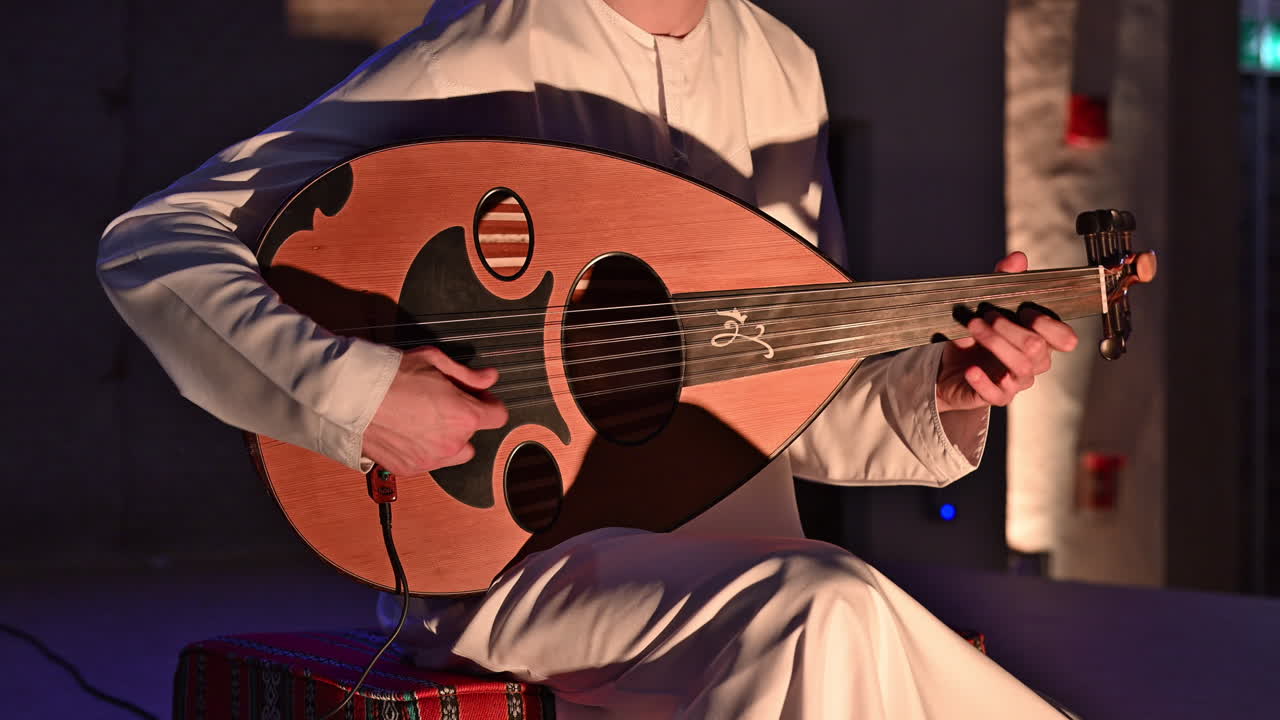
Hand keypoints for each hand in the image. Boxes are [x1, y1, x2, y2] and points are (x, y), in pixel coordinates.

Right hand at [362, 346, 508, 474]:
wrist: (352, 397)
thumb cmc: (390, 376)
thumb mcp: (434, 361)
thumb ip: (467, 374)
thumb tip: (489, 378)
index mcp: (464, 416)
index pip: (498, 417)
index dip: (489, 403)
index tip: (477, 397)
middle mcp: (452, 443)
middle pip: (473, 435)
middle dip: (463, 420)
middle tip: (442, 403)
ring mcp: (431, 460)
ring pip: (453, 453)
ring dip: (447, 439)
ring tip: (424, 419)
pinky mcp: (410, 469)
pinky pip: (429, 462)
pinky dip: (424, 450)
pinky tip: (408, 431)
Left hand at [936, 252, 1078, 413]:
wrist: (948, 367)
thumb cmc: (977, 335)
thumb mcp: (988, 304)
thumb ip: (1004, 280)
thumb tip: (1017, 258)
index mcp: (1040, 339)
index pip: (1065, 338)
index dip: (1048, 324)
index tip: (1024, 310)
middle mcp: (1034, 362)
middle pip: (1036, 348)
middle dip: (1010, 329)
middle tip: (985, 316)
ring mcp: (1016, 381)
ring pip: (1019, 368)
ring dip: (995, 345)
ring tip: (973, 329)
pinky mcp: (996, 396)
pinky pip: (997, 394)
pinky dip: (983, 381)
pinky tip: (970, 369)